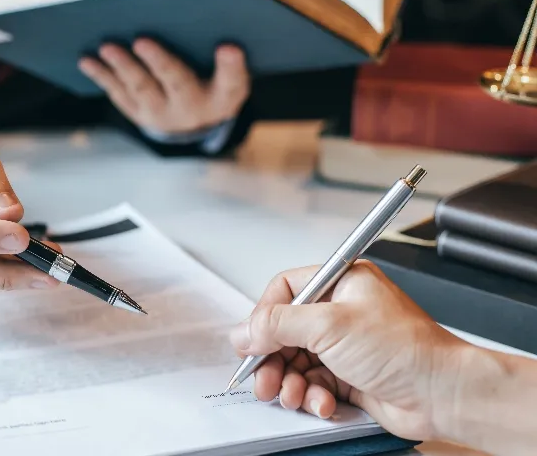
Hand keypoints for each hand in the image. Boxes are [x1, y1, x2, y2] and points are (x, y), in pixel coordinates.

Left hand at [78, 39, 249, 135]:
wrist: (194, 123)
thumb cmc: (214, 83)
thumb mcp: (229, 74)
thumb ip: (226, 57)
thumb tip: (213, 27)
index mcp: (223, 97)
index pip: (232, 82)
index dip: (231, 66)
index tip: (228, 47)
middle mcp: (192, 109)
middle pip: (177, 83)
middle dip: (159, 62)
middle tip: (142, 40)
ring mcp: (161, 114)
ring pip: (140, 88)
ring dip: (122, 67)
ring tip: (107, 47)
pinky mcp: (137, 113)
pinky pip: (118, 93)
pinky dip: (101, 75)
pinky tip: (86, 60)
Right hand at [229, 261, 470, 441]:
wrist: (442, 394)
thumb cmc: (405, 350)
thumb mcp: (330, 326)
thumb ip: (278, 325)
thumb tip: (243, 331)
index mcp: (341, 282)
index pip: (285, 290)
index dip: (264, 316)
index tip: (251, 341)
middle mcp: (341, 311)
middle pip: (284, 331)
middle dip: (271, 358)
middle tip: (262, 379)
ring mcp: (344, 345)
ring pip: (295, 362)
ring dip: (288, 382)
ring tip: (291, 395)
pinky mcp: (348, 376)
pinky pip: (313, 384)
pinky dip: (311, 396)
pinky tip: (321, 403)